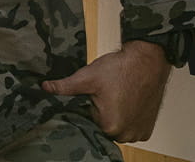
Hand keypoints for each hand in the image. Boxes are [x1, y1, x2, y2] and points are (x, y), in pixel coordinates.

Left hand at [41, 40, 171, 141]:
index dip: (90, 107)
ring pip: (117, 127)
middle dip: (103, 112)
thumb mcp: (88, 76)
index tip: (96, 95)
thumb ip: (65, 86)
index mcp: (109, 126)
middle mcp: (126, 134)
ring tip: (119, 95)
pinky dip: (129, 117)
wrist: (148, 59)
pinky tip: (129, 100)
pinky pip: (131, 127)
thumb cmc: (122, 68)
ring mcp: (139, 132)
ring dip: (116, 115)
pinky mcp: (148, 128)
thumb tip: (45, 87)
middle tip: (109, 93)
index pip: (89, 122)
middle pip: (104, 126)